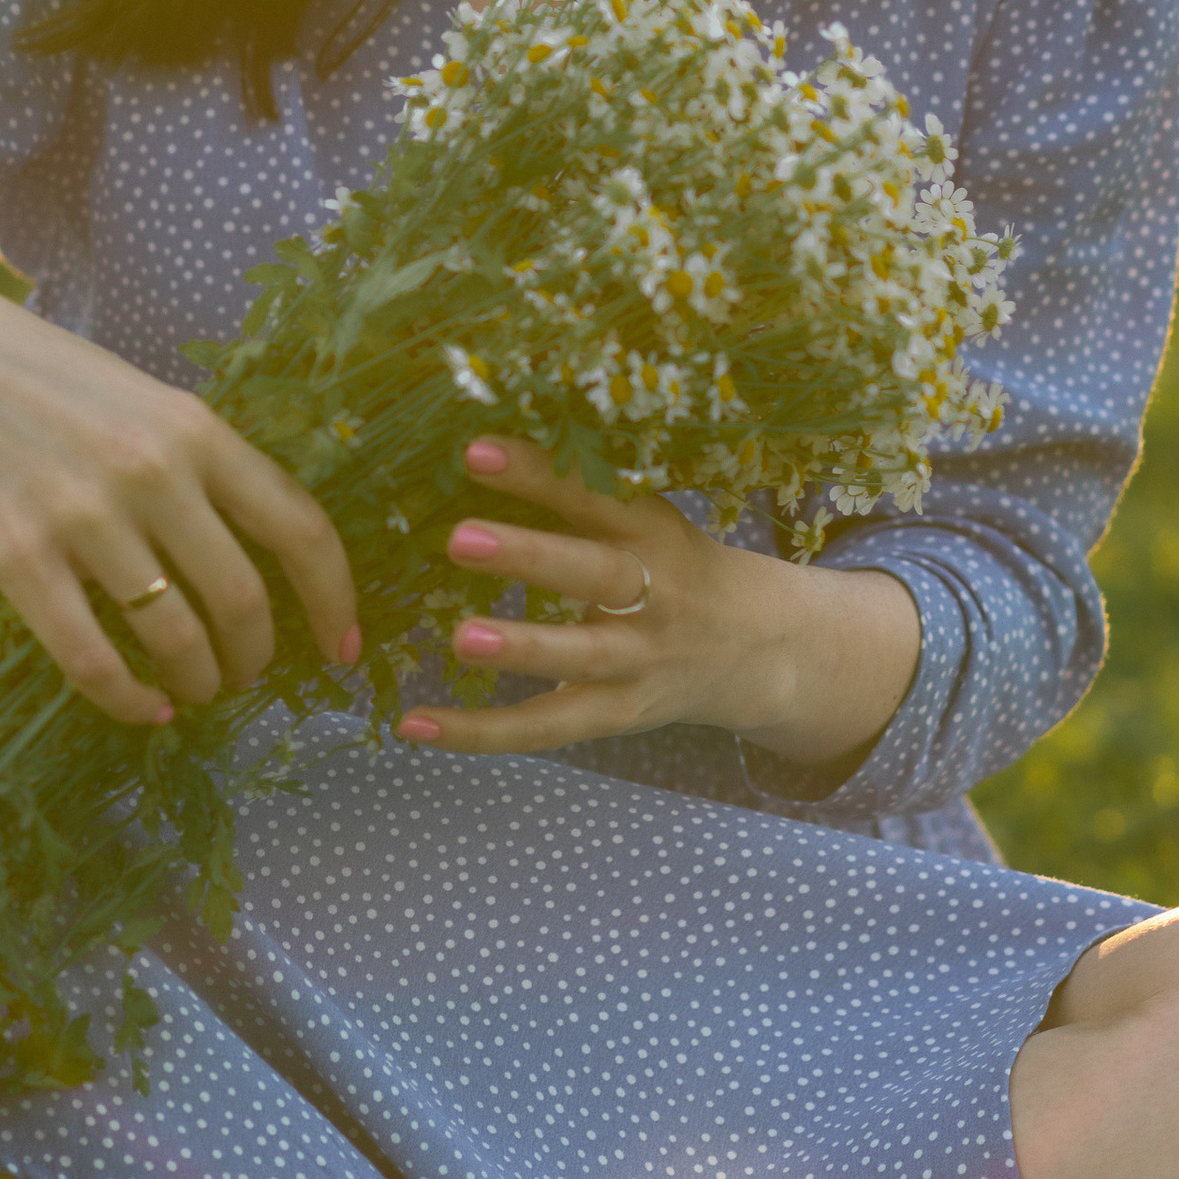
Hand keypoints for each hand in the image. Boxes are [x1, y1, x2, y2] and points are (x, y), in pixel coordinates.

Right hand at [0, 255, 358, 729]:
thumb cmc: (38, 379)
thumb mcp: (138, 398)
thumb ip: (195, 462)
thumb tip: (260, 549)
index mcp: (195, 429)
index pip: (300, 527)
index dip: (333, 598)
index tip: (341, 645)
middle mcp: (153, 473)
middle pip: (243, 599)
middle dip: (257, 656)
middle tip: (246, 676)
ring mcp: (85, 517)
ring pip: (175, 637)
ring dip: (197, 681)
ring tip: (193, 692)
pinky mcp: (17, 555)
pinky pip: (92, 657)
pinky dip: (128, 700)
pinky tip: (141, 709)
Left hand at [396, 435, 920, 769]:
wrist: (760, 649)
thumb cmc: (676, 566)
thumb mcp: (645, 521)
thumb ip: (579, 493)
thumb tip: (474, 446)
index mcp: (653, 532)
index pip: (595, 496)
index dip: (539, 474)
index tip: (476, 451)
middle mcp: (654, 595)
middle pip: (594, 575)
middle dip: (530, 558)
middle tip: (460, 539)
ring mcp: (639, 661)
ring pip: (579, 658)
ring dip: (521, 649)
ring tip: (459, 638)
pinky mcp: (618, 714)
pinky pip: (547, 727)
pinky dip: (482, 731)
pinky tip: (417, 724)